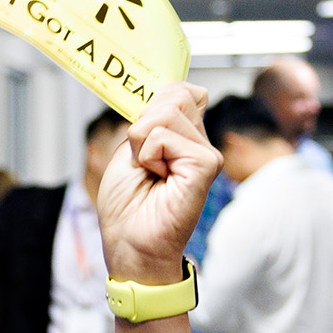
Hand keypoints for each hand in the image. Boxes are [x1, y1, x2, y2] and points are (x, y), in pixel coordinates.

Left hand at [95, 83, 220, 284]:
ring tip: (150, 172)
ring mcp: (206, 154)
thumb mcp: (129, 150)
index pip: (179, 90)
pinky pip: (164, 137)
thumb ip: (147, 121)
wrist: (129, 243)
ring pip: (166, 113)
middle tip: (144, 160)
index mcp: (184, 136)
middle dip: (144, 123)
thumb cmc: (127, 206)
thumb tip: (159, 93)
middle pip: (174, 95)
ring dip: (142, 143)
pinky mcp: (206, 167)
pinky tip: (157, 178)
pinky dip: (149, 156)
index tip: (140, 137)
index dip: (153, 102)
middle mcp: (200, 142)